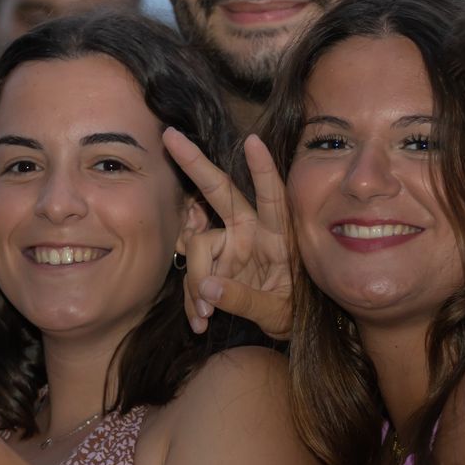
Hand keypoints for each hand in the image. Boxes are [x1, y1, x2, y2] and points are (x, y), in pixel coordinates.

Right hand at [164, 129, 292, 338]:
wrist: (287, 328)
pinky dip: (192, 296)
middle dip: (195, 163)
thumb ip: (245, 300)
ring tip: (204, 315)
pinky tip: (200, 320)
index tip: (253, 142)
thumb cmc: (294, 313)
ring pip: (197, 247)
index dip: (263, 170)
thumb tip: (208, 288)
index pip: (272, 198)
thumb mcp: (278, 313)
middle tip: (170, 137)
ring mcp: (230, 245)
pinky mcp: (215, 262)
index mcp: (278, 236)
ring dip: (195, 283)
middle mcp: (251, 232)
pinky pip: (194, 272)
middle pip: (221, 192)